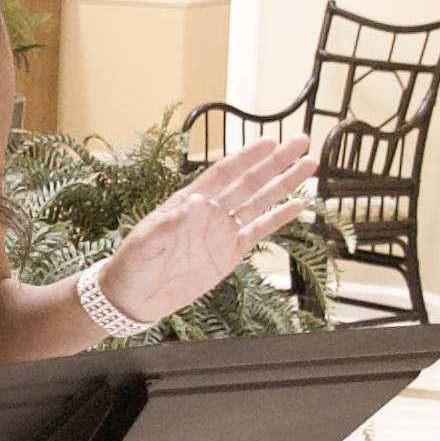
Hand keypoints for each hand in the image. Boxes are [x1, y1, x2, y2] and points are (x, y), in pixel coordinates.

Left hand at [104, 132, 317, 326]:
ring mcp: (221, 232)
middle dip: (275, 162)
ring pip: (259, 202)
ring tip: (308, 165)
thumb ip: (171, 222)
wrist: (131, 299)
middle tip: (300, 141)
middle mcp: (209, 212)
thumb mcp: (145, 243)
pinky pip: (258, 232)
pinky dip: (278, 219)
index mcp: (188, 202)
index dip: (247, 157)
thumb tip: (198, 201)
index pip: (224, 173)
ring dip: (283, 184)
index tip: (270, 141)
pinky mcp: (228, 255)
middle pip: (249, 181)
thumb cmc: (131, 266)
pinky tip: (297, 205)